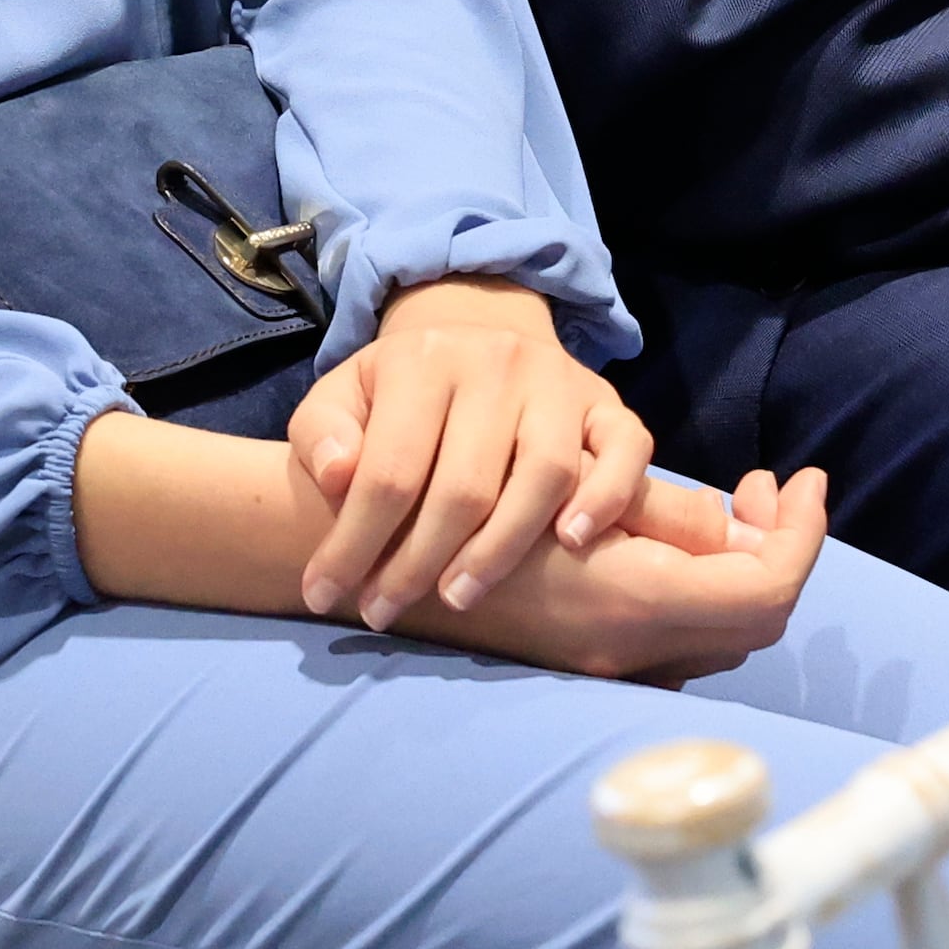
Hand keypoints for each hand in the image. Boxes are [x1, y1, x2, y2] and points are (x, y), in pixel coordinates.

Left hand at [289, 277, 662, 630]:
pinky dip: (606, 497)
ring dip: (502, 549)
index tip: (323, 596)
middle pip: (465, 484)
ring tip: (459, 596)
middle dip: (419, 562)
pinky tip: (571, 542)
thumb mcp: (344, 395)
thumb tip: (337, 477)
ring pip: (545, 474)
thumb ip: (322, 432)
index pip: (388, 467)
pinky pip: (625, 449)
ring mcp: (559, 382)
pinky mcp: (607, 403)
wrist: (478, 338)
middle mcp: (497, 363)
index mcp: (422, 358)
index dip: (354, 541)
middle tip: (387, 611)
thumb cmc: (402, 392)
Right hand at [422, 466, 831, 683]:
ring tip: (735, 508)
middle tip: (770, 490)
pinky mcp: (595, 661)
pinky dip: (708, 588)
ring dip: (746, 568)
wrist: (382, 569)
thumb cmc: (465, 508)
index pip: (768, 589)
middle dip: (782, 547)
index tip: (803, 479)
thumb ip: (657, 509)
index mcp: (636, 601)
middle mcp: (635, 650)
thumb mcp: (566, 484)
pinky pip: (687, 636)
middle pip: (759, 617)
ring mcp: (615, 665)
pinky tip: (682, 540)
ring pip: (727, 631)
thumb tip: (727, 522)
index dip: (803, 534)